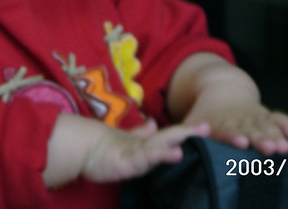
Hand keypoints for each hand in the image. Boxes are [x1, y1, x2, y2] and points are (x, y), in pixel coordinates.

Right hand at [43, 114, 209, 188]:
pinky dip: (158, 155)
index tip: (206, 126)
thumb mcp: (127, 142)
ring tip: (192, 136)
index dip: (186, 131)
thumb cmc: (104, 147)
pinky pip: (143, 160)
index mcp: (145, 142)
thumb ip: (141, 134)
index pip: (169, 135)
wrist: (80, 148)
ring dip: (174, 141)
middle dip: (187, 133)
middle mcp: (142, 145)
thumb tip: (153, 124)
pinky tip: (172, 153)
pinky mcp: (125, 163)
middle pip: (167, 137)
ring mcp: (134, 153)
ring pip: (157, 147)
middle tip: (207, 127)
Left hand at [184, 92, 287, 154]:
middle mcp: (240, 121)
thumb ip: (186, 134)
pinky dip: (287, 125)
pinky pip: (279, 118)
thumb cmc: (205, 115)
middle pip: (251, 130)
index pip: (227, 130)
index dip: (233, 136)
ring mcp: (255, 118)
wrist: (221, 88)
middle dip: (261, 139)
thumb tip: (175, 145)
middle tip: (269, 148)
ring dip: (276, 136)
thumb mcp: (193, 121)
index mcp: (220, 122)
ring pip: (267, 127)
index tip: (241, 142)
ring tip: (284, 147)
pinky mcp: (266, 116)